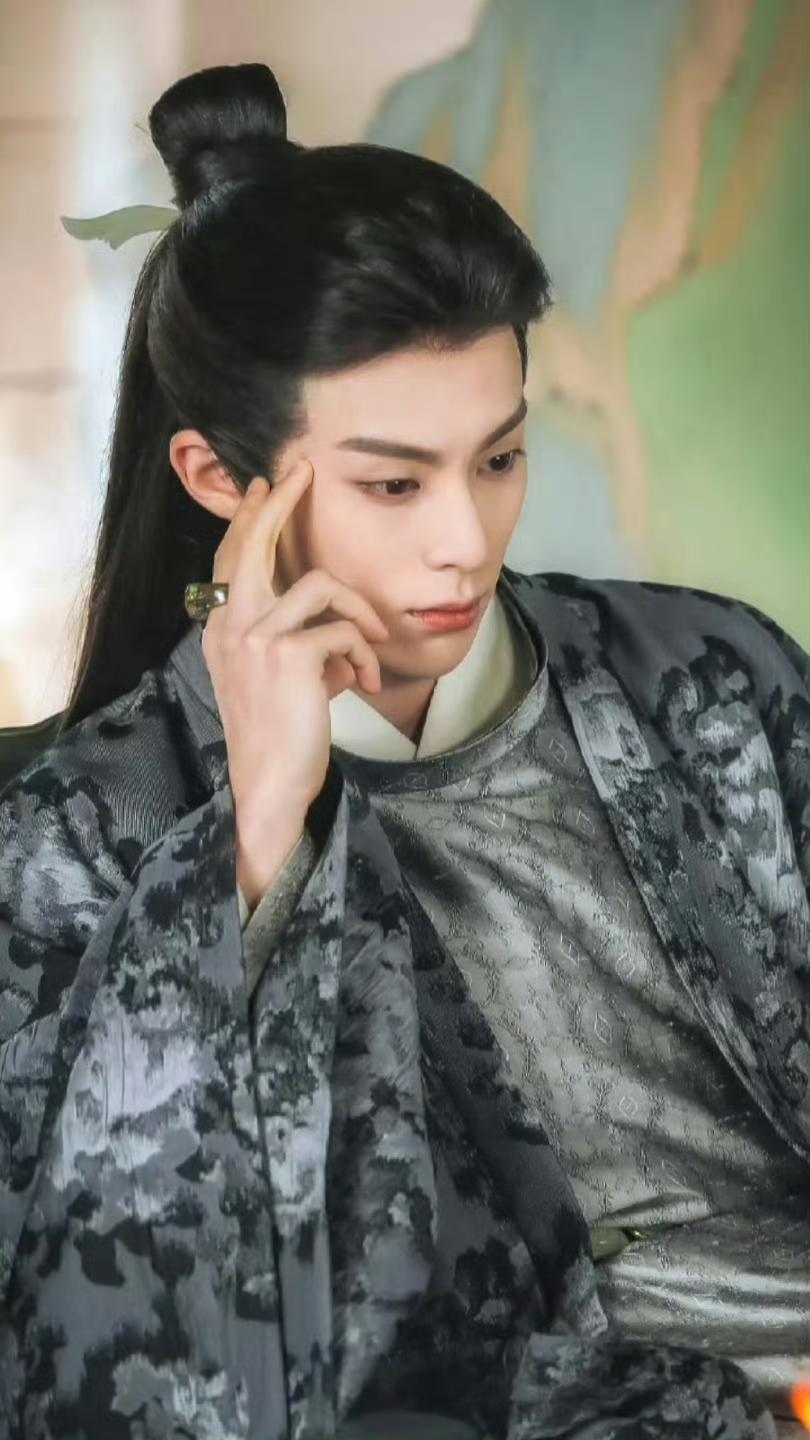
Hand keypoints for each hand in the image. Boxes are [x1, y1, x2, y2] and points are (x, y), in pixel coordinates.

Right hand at [201, 459, 389, 839]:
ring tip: (373, 647)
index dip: (251, 519)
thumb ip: (301, 646)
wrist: (271, 784)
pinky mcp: (288, 656)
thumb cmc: (282, 737)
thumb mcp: (282, 682)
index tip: (269, 485)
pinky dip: (365, 654)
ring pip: (321, 585)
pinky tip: (364, 684)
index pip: (232, 559)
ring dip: (359, 613)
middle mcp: (230, 626)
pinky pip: (344, 630)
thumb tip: (341, 633)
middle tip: (302, 472)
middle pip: (253, 544)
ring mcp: (255, 638)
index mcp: (223, 630)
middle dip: (279, 503)